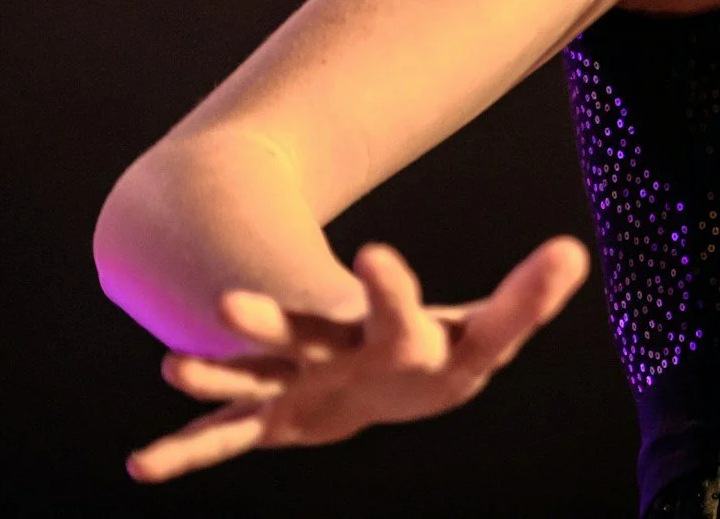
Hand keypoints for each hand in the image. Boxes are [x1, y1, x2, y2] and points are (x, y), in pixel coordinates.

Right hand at [126, 235, 589, 482]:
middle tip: (229, 303)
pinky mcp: (276, 419)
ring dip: (219, 377)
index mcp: (390, 328)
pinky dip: (188, 454)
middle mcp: (333, 348)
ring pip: (253, 380)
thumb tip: (576, 251)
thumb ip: (527, 298)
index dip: (388, 286)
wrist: (394, 365)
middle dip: (269, 322)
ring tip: (175, 368)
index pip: (393, 307)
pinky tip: (142, 468)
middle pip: (301, 333)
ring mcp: (296, 382)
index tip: (374, 254)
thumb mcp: (492, 330)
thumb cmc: (450, 347)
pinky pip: (227, 440)